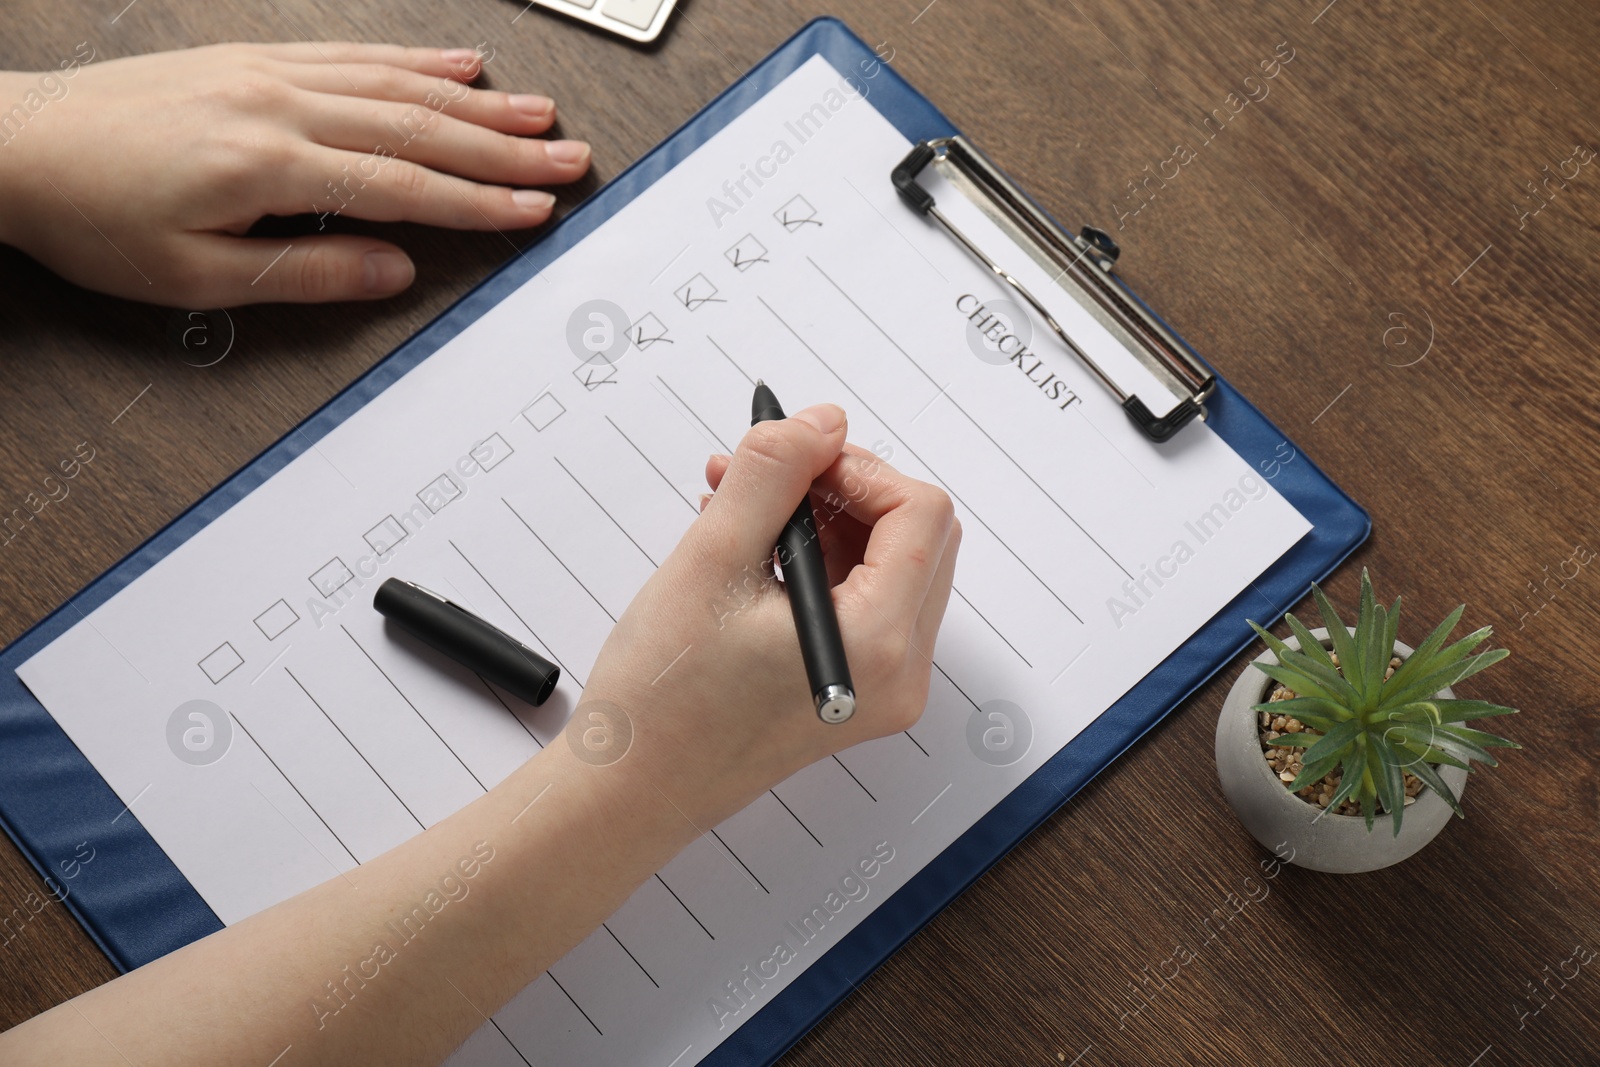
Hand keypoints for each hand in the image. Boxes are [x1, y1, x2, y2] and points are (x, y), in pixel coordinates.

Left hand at [0, 42, 589, 306]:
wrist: (17, 146)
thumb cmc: (94, 217)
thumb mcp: (196, 276)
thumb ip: (306, 274)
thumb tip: (394, 272)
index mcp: (268, 164)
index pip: (403, 186)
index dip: (479, 203)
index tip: (532, 212)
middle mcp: (278, 104)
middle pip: (419, 128)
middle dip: (504, 148)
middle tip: (566, 160)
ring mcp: (269, 72)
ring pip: (397, 84)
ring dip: (476, 101)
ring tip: (537, 113)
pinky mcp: (255, 57)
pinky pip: (353, 53)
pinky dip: (414, 58)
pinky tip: (458, 63)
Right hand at [571, 404, 960, 829]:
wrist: (629, 794)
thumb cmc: (661, 702)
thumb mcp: (712, 560)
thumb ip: (774, 475)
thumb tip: (821, 423)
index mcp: (880, 644)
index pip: (919, 514)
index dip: (858, 469)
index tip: (793, 462)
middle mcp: (899, 673)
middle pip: (914, 537)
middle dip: (840, 491)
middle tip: (762, 478)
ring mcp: (881, 689)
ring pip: (885, 566)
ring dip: (821, 522)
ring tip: (735, 508)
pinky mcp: (853, 693)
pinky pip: (860, 603)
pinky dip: (813, 564)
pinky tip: (747, 551)